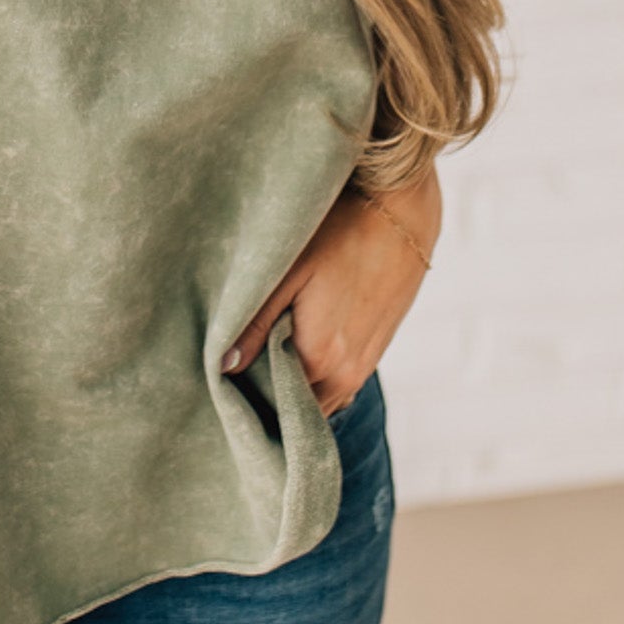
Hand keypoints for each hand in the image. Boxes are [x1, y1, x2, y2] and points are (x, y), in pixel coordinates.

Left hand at [221, 166, 439, 416]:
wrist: (403, 212)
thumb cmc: (342, 232)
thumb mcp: (289, 271)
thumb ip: (253, 324)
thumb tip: (223, 367)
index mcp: (320, 358)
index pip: (272, 408)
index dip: (245, 398)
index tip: (221, 383)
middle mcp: (346, 374)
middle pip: (296, 411)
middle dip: (267, 399)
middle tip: (236, 373)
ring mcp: (364, 366)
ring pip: (318, 399)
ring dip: (291, 390)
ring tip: (262, 360)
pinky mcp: (375, 351)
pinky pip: (337, 384)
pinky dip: (314, 379)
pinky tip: (294, 349)